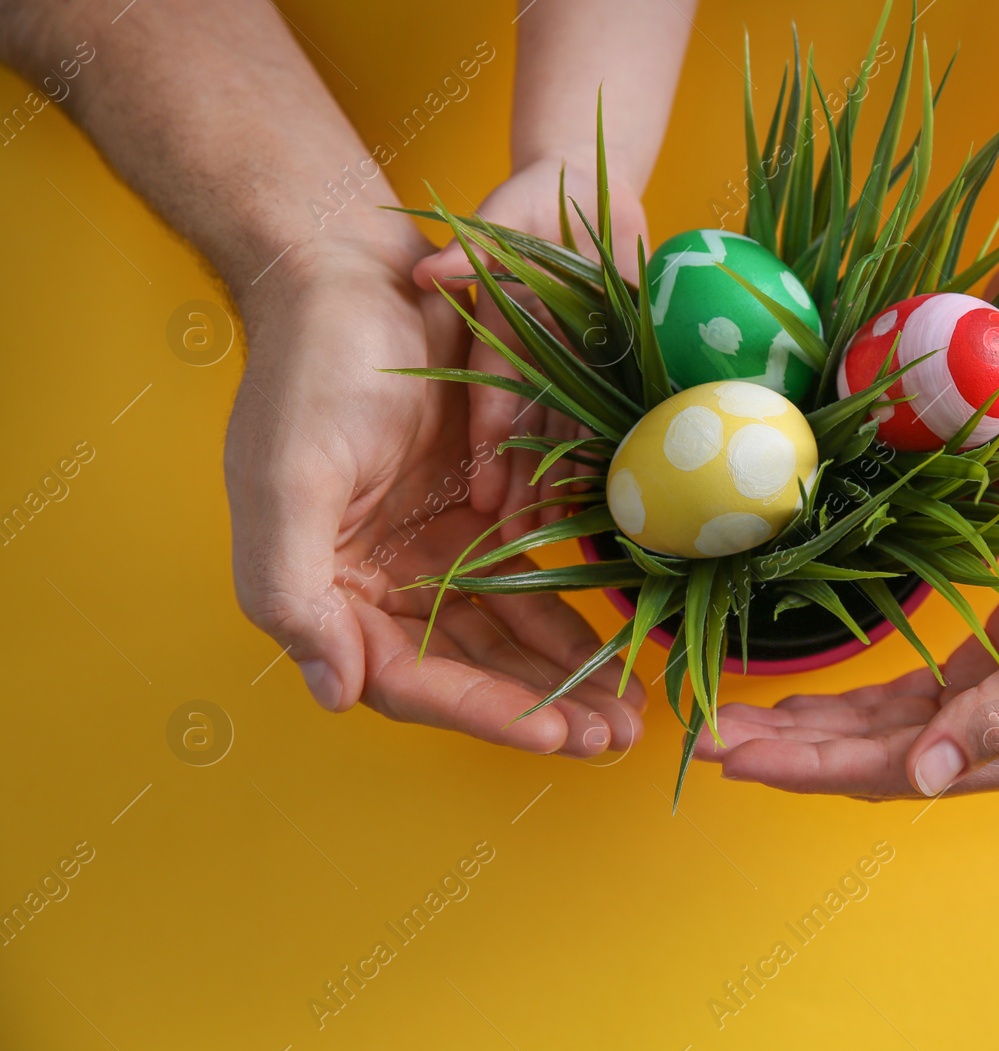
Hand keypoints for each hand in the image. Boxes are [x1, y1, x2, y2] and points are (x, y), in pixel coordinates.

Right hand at [225, 236, 643, 753]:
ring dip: (565, 679)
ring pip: (509, 638)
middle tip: (611, 739)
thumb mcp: (285, 478)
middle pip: (469, 672)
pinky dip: (571, 619)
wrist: (351, 276)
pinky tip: (618, 647)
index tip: (553, 736)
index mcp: (326, 590)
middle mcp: (381, 586)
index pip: (408, 679)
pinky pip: (531, 584)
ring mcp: (435, 554)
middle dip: (540, 711)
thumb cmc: (311, 372)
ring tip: (626, 716)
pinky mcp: (481, 516)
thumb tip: (333, 692)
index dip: (482, 712)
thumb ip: (290, 588)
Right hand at [412, 158, 649, 539]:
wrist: (590, 186)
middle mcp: (533, 359)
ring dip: (557, 485)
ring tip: (551, 535)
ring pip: (564, 435)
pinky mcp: (614, 363)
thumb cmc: (534, 200)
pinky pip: (608, 416)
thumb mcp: (505, 215)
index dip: (488, 445)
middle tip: (517, 537)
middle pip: (527, 433)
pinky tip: (605, 500)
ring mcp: (573, 365)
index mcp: (502, 333)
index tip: (482, 493)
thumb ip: (474, 247)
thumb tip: (427, 273)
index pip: (494, 397)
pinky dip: (605, 454)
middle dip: (521, 487)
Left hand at [695, 468, 998, 796]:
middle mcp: (994, 743)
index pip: (890, 773)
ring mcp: (984, 708)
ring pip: (874, 732)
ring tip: (731, 722)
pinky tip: (798, 703)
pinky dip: (843, 702)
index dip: (806, 767)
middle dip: (786, 753)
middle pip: (869, 760)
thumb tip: (922, 777)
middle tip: (704, 739)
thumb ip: (998, 716)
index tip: (731, 756)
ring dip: (805, 730)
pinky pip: (895, 699)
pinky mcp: (979, 669)